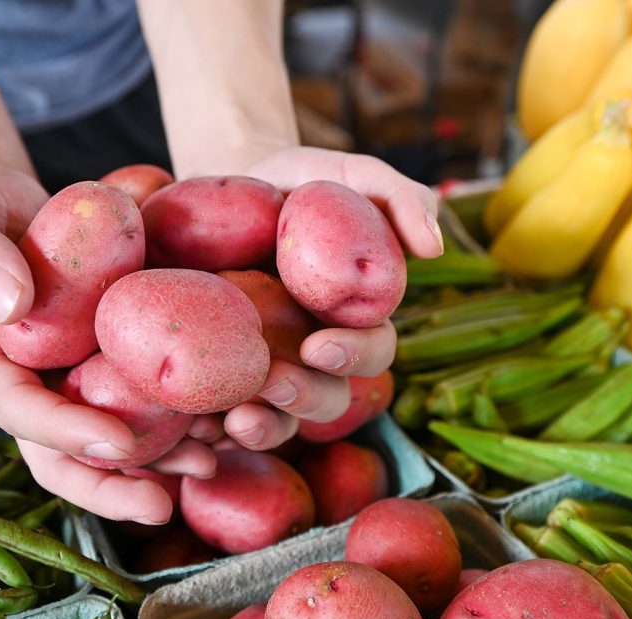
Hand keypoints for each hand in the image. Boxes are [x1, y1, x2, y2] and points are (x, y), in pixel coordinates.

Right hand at [0, 166, 215, 523]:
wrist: (14, 205)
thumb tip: (11, 306)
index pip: (19, 412)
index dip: (65, 433)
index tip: (116, 443)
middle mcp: (25, 387)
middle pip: (61, 456)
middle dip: (110, 487)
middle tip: (161, 508)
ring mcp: (66, 382)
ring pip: (107, 441)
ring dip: (156, 464)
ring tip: (210, 466)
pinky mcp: (103, 367)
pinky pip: (139, 403)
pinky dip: (177, 419)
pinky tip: (222, 423)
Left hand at [217, 147, 444, 450]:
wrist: (228, 183)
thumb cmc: (302, 182)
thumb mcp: (353, 176)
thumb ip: (401, 198)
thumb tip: (434, 247)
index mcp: (356, 319)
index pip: (371, 352)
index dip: (352, 357)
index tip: (319, 346)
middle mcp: (315, 354)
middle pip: (328, 399)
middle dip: (307, 398)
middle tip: (276, 383)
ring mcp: (269, 369)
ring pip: (280, 421)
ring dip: (265, 428)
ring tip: (235, 421)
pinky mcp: (221, 375)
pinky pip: (222, 416)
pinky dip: (211, 428)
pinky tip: (197, 429)